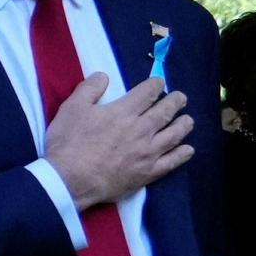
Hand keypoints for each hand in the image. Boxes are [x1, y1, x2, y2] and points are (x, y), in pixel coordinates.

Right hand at [44, 73, 192, 208]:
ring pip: (175, 134)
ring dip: (184, 124)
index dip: (156, 84)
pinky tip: (187, 149)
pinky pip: (172, 161)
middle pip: (166, 111)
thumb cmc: (68, 142)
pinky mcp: (148, 172)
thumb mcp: (71, 108)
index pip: (148, 92)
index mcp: (124, 111)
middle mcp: (142, 129)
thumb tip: (104, 76)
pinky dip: (182, 154)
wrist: (69, 180)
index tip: (159, 82)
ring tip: (187, 120)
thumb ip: (89, 89)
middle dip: (176, 101)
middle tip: (181, 98)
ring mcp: (148, 152)